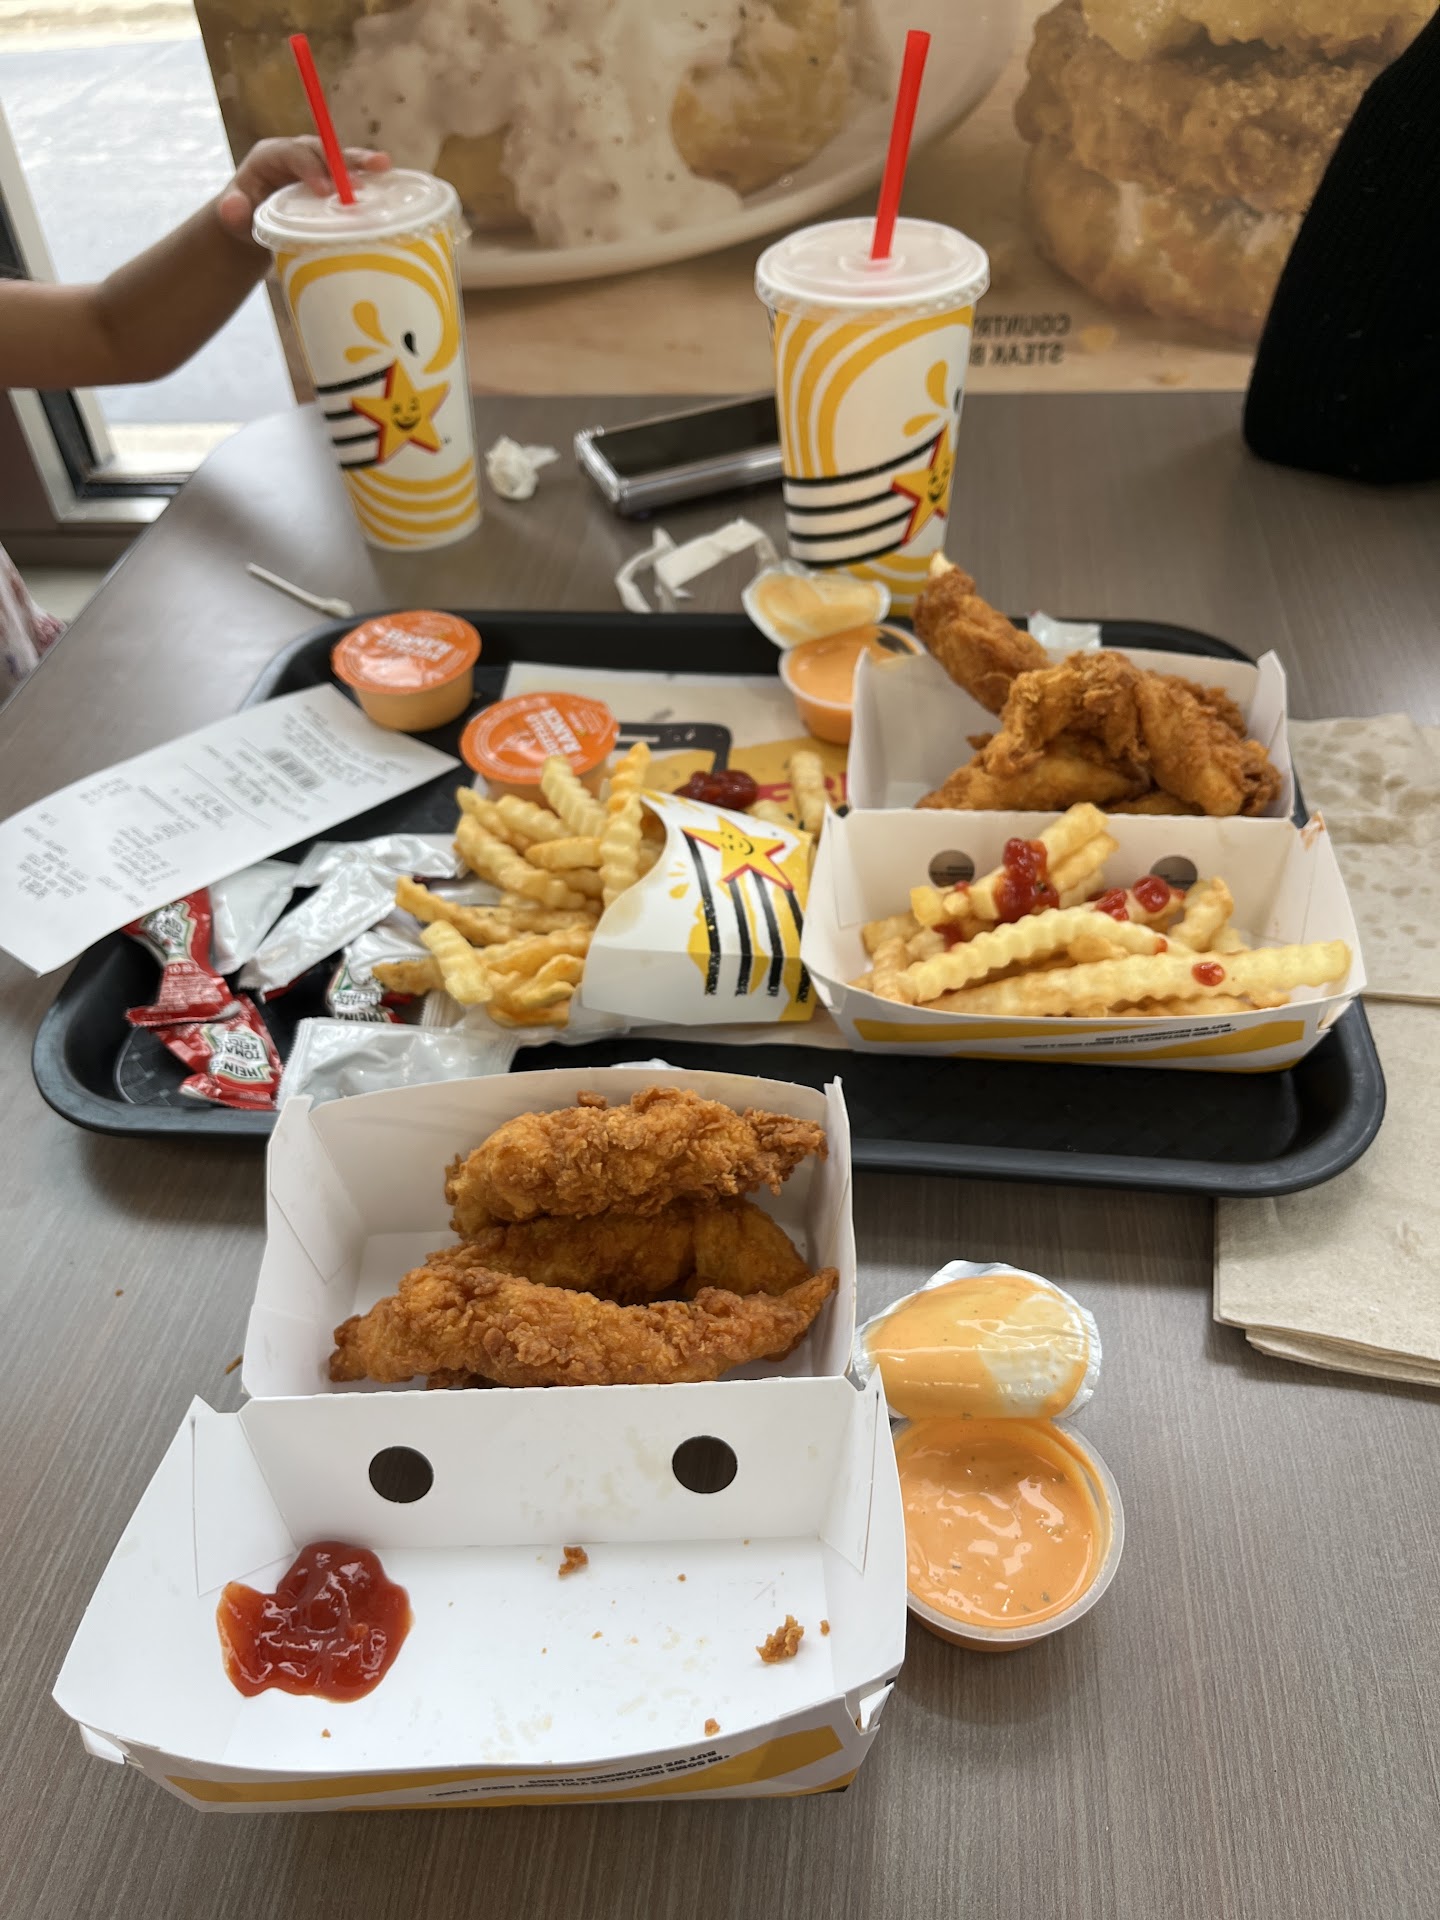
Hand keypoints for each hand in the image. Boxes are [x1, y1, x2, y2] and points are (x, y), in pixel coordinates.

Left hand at [216, 137, 390, 242]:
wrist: (258, 220)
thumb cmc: (245, 217)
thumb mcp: (233, 216)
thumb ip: (231, 211)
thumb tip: (232, 208)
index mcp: (272, 156)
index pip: (291, 153)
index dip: (308, 167)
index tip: (324, 190)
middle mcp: (298, 153)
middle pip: (321, 150)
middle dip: (341, 163)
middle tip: (360, 185)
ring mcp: (318, 166)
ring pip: (340, 157)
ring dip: (362, 162)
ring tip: (384, 166)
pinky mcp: (333, 180)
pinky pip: (352, 175)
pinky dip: (370, 180)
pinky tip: (392, 185)